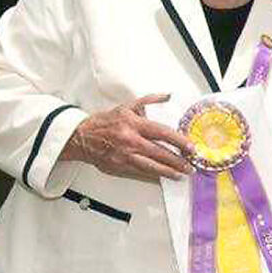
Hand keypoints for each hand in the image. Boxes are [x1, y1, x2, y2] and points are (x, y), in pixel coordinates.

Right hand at [63, 94, 193, 179]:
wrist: (81, 137)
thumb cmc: (104, 122)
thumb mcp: (126, 106)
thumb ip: (148, 101)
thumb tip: (167, 96)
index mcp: (133, 124)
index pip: (162, 132)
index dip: (178, 141)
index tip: (190, 147)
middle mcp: (130, 140)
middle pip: (160, 153)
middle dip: (178, 161)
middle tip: (189, 165)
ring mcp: (125, 155)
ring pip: (152, 167)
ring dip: (169, 172)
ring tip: (181, 174)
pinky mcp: (120, 167)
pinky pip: (141, 173)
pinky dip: (154, 175)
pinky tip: (164, 177)